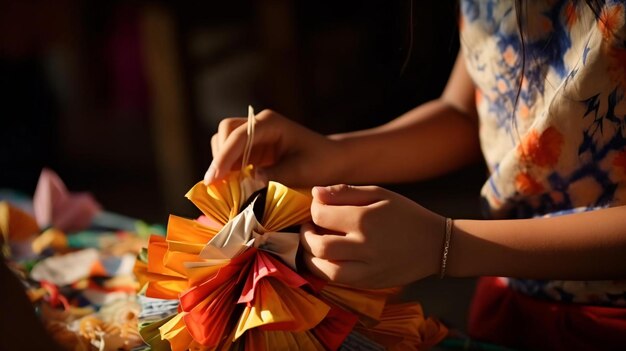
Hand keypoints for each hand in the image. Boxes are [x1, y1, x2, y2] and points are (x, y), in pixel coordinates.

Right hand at [205, 109, 341, 186]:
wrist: (332, 161)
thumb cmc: (321, 163)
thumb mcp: (300, 172)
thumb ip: (273, 176)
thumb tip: (248, 182)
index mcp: (270, 123)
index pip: (239, 136)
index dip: (223, 157)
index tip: (213, 179)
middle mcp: (259, 124)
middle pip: (226, 132)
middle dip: (219, 157)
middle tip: (216, 184)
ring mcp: (254, 135)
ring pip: (224, 143)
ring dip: (222, 163)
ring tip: (224, 188)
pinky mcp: (253, 149)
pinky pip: (232, 156)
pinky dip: (228, 170)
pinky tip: (231, 187)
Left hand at [300, 184, 444, 288]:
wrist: (436, 244)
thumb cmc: (406, 214)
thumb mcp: (380, 193)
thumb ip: (346, 192)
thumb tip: (315, 193)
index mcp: (366, 219)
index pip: (321, 215)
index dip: (313, 209)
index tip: (318, 207)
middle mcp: (364, 246)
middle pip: (318, 245)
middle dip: (306, 236)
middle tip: (310, 228)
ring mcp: (367, 269)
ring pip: (324, 270)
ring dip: (310, 258)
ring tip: (314, 245)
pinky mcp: (370, 283)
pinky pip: (338, 281)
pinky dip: (325, 270)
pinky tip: (327, 259)